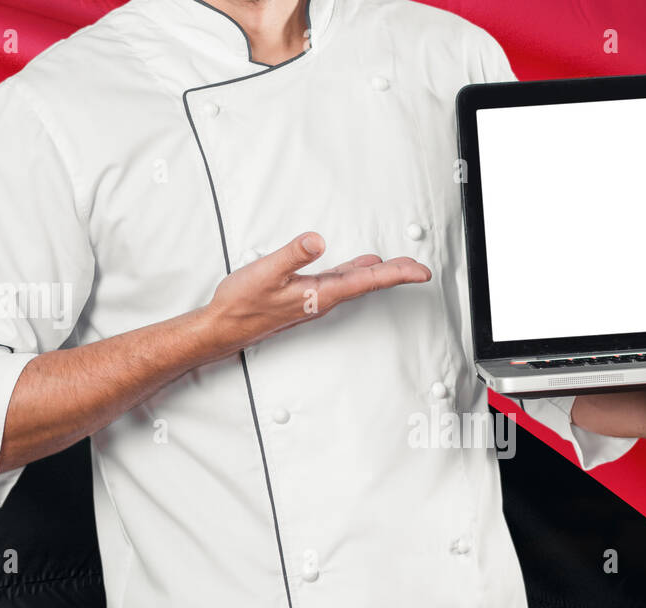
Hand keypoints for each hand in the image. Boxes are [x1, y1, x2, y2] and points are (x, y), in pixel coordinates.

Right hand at [203, 231, 430, 352]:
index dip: (398, 274)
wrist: (224, 328)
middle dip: (396, 274)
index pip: (368, 281)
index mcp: (321, 293)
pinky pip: (339, 282)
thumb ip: (292, 255)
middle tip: (419, 268)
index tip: (421, 272)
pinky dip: (355, 272)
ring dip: (378, 274)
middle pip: (368, 283)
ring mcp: (314, 298)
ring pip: (355, 283)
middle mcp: (323, 298)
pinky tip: (359, 265)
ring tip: (398, 265)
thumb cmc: (242, 304)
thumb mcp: (266, 273)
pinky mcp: (304, 295)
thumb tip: (317, 241)